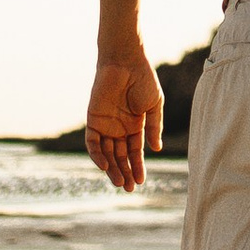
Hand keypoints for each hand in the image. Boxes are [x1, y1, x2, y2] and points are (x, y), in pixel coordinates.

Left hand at [86, 45, 163, 194]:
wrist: (126, 61)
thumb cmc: (143, 80)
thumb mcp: (154, 106)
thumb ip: (154, 127)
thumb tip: (156, 149)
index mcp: (135, 126)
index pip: (134, 152)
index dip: (137, 167)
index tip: (141, 181)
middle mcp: (119, 128)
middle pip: (119, 156)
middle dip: (124, 172)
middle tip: (129, 188)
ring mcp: (105, 125)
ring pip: (106, 153)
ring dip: (112, 168)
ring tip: (119, 182)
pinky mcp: (93, 120)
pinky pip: (93, 142)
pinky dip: (97, 155)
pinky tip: (105, 166)